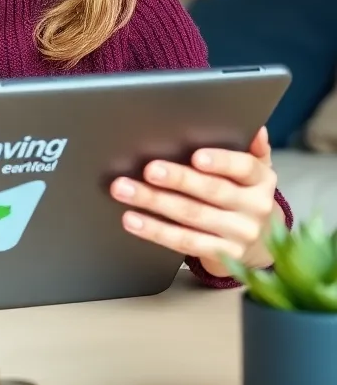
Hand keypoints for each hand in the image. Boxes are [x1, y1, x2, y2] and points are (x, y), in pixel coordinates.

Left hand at [110, 126, 277, 274]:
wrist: (259, 247)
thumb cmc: (245, 198)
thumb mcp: (254, 173)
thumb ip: (253, 150)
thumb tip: (255, 129)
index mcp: (261, 180)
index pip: (244, 167)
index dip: (221, 161)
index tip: (196, 157)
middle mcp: (255, 208)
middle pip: (212, 191)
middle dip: (177, 179)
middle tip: (148, 170)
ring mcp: (239, 234)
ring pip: (191, 215)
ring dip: (154, 201)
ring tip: (124, 190)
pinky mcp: (222, 255)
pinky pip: (183, 241)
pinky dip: (155, 230)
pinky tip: (132, 220)